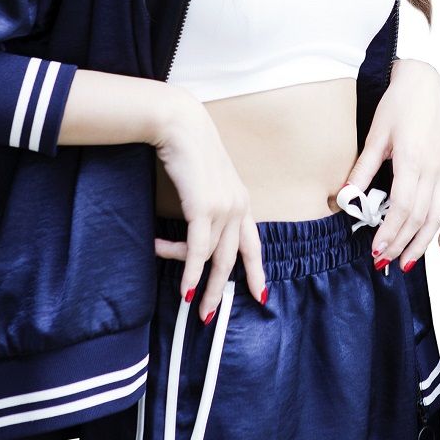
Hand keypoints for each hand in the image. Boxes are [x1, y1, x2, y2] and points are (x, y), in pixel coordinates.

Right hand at [152, 91, 266, 320]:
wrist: (179, 124)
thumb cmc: (186, 148)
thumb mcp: (203, 180)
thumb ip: (206, 203)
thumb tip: (196, 227)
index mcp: (241, 200)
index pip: (253, 242)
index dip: (257, 270)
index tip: (261, 294)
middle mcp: (238, 206)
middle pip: (232, 259)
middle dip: (220, 290)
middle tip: (208, 316)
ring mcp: (224, 208)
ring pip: (213, 258)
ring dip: (194, 280)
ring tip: (182, 297)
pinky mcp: (204, 208)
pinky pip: (198, 251)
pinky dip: (190, 273)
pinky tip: (183, 289)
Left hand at [345, 59, 439, 268]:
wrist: (425, 83)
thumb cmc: (398, 105)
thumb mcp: (375, 135)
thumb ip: (362, 168)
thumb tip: (346, 197)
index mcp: (412, 161)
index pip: (402, 208)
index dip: (390, 232)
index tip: (375, 250)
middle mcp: (434, 169)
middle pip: (419, 218)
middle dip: (401, 244)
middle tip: (383, 262)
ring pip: (438, 217)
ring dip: (422, 243)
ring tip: (405, 262)